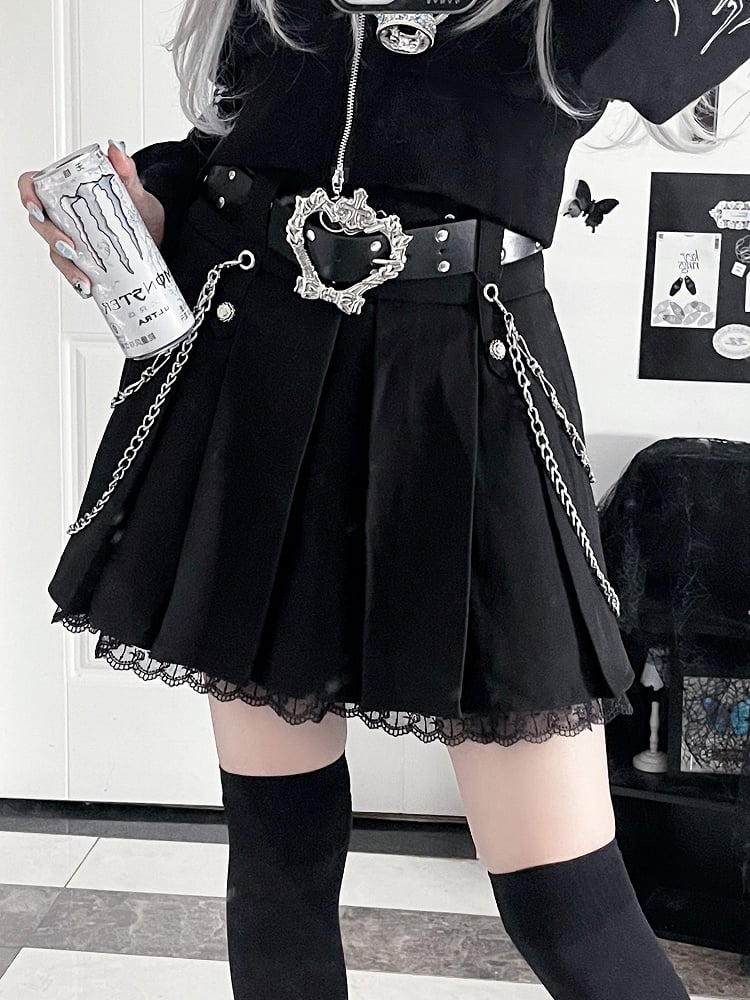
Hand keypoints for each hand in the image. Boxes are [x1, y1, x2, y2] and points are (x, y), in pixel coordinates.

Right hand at [18, 141, 165, 298]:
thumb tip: (116, 151)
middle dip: (53, 239)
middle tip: (71, 248)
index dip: (27, 194)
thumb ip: (125, 170)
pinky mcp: (86, 260)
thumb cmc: (139, 207)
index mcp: (65, 190)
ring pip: (57, 253)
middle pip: (42, 225)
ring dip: (67, 267)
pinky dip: (79, 280)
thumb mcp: (134, 188)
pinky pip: (74, 270)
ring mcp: (74, 239)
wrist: (160, 233)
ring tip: (84, 278)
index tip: (37, 207)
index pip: (32, 185)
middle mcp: (64, 215)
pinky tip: (88, 287)